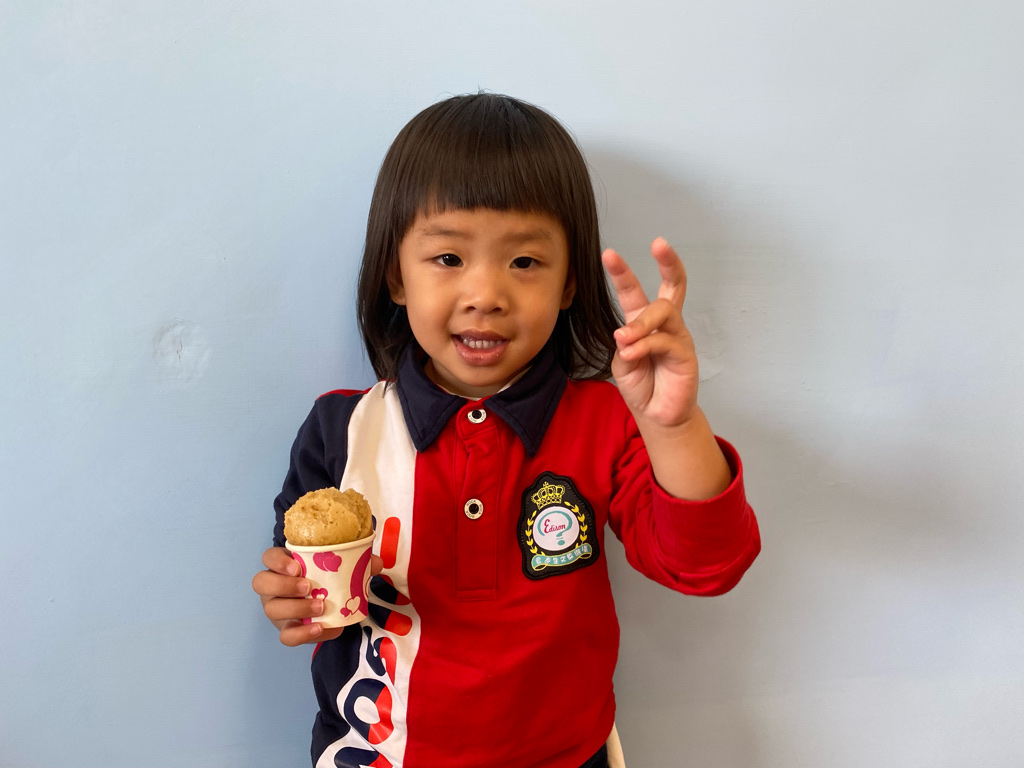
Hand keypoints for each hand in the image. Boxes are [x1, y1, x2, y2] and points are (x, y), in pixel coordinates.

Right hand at [252, 546, 383, 646]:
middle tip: (307, 587)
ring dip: (295, 609)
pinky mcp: (286, 629)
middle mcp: (273, 586)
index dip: (277, 561)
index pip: (268, 557)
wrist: (328, 605)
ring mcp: (277, 609)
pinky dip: (303, 633)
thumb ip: (357, 562)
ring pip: (272, 610)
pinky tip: (319, 628)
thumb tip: (376, 563)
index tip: (297, 566)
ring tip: (320, 607)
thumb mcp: (339, 567)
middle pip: (261, 583)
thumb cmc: (327, 579)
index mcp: (283, 565)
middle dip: (283, 585)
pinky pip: (286, 636)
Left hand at [602, 238, 698, 429]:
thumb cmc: (641, 384)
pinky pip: (664, 341)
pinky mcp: (685, 354)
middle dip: (668, 262)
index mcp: (645, 322)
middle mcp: (665, 324)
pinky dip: (644, 345)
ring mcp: (678, 336)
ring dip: (640, 323)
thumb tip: (627, 334)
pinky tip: (631, 354)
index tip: (609, 253)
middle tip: (659, 243)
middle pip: (673, 286)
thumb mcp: (623, 361)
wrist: (656, 413)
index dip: (624, 272)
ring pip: (663, 312)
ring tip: (622, 339)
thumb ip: (625, 344)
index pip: (636, 291)